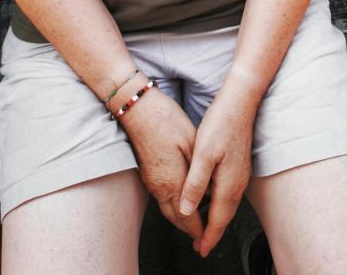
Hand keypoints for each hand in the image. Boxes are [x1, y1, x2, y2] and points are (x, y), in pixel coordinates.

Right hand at [118, 85, 203, 242]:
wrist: (138, 110)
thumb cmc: (167, 122)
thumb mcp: (192, 142)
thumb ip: (199, 172)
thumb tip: (208, 191)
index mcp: (172, 181)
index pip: (186, 216)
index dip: (198, 229)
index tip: (208, 236)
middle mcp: (159, 186)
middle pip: (175, 218)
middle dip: (189, 229)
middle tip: (202, 234)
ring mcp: (150, 180)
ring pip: (166, 209)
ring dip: (180, 218)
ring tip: (193, 220)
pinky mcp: (146, 173)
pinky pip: (161, 198)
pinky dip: (172, 205)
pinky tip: (180, 199)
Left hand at [180, 86, 257, 257]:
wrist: (240, 103)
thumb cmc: (221, 125)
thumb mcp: (203, 154)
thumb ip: (195, 184)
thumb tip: (187, 211)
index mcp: (228, 184)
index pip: (219, 221)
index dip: (208, 238)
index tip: (199, 250)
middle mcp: (238, 183)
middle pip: (225, 216)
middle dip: (213, 232)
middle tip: (199, 245)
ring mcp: (241, 174)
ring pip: (228, 205)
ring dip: (217, 218)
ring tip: (204, 227)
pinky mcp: (240, 165)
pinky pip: (229, 193)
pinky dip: (220, 204)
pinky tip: (212, 199)